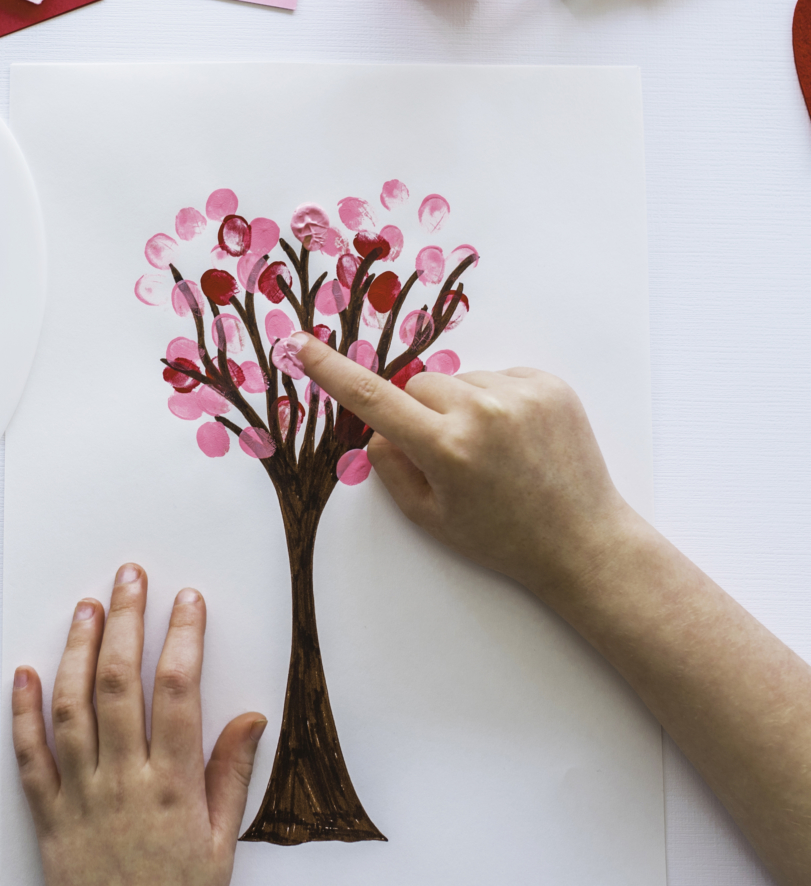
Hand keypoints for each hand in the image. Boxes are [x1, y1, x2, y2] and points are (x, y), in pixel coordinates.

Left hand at [11, 564, 266, 885]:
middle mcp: (122, 783)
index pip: (179, 694)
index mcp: (172, 789)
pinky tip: (26, 672)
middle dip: (127, 622)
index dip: (183, 639)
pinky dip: (22, 710)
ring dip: (78, 651)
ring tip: (87, 607)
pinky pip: (28, 754)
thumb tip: (251, 716)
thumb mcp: (223, 847)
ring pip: (72, 707)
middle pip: (121, 684)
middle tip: (132, 578)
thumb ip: (231, 775)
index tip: (188, 602)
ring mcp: (79, 796)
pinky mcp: (46, 813)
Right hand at [291, 333, 639, 597]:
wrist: (584, 541)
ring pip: (460, 379)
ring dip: (463, 405)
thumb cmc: (502, 538)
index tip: (300, 344)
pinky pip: (499, 376)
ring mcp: (520, 394)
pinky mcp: (550, 384)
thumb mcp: (430, 517)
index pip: (371, 398)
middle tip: (449, 453)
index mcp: (446, 448)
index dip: (330, 370)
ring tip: (494, 451)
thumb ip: (391, 467)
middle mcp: (482, 412)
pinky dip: (498, 400)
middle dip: (420, 410)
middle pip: (418, 384)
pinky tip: (517, 438)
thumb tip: (378, 427)